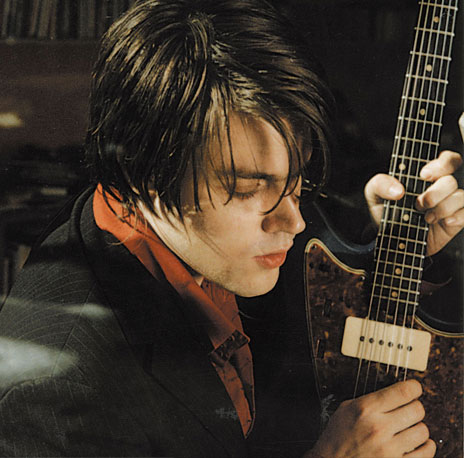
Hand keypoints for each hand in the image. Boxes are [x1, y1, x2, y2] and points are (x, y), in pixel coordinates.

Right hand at [307, 380, 435, 457]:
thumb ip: (370, 400)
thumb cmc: (337, 437)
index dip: (414, 387)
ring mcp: (389, 449)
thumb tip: (394, 394)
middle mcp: (379, 428)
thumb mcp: (346, 409)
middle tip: (409, 408)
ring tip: (409, 428)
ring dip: (418, 427)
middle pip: (417, 410)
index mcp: (366, 409)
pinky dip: (426, 446)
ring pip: (423, 431)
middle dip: (415, 407)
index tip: (414, 388)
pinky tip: (418, 443)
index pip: (403, 392)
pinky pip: (425, 453)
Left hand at [364, 150, 463, 254]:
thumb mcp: (374, 194)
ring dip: (442, 208)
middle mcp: (441, 187)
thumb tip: (398, 189)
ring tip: (426, 218)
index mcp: (426, 176)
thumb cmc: (385, 211)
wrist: (389, 239)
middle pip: (451, 180)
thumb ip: (380, 184)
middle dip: (435, 192)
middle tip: (418, 204)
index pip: (447, 160)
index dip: (441, 164)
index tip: (424, 175)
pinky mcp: (457, 220)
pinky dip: (458, 217)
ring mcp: (451, 204)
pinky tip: (444, 222)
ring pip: (461, 196)